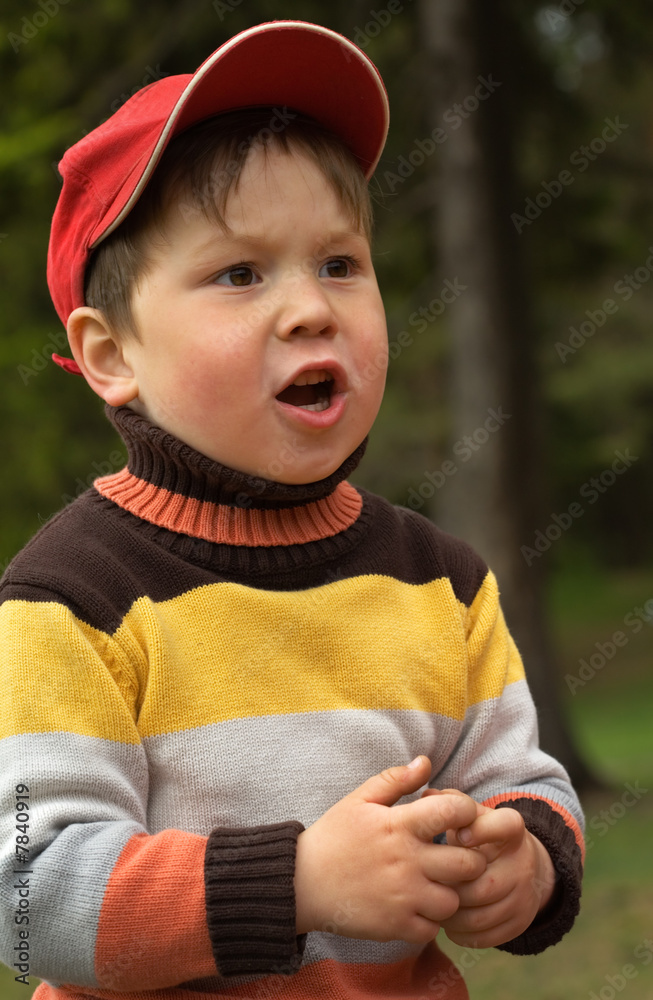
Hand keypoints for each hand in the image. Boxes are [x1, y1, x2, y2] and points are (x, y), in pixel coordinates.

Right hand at [294, 756, 486, 943]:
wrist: (301, 882)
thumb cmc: (333, 837)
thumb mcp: (360, 800)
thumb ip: (395, 779)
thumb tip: (425, 762)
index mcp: (399, 825)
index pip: (454, 811)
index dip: (465, 811)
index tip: (457, 818)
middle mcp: (407, 861)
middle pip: (469, 863)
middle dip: (468, 858)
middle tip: (453, 856)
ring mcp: (403, 897)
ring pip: (454, 900)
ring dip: (448, 892)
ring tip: (433, 884)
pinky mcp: (395, 926)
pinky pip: (433, 928)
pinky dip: (429, 920)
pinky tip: (416, 906)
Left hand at [437, 799, 556, 947]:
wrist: (522, 865)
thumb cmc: (483, 835)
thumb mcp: (472, 815)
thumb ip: (451, 804)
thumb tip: (427, 795)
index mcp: (512, 830)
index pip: (506, 825)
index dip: (481, 830)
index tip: (457, 836)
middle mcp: (523, 863)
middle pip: (484, 884)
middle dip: (451, 888)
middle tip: (428, 885)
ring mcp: (524, 896)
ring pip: (482, 915)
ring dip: (451, 915)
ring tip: (432, 905)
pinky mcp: (521, 922)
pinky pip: (488, 936)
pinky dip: (463, 933)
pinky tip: (448, 924)